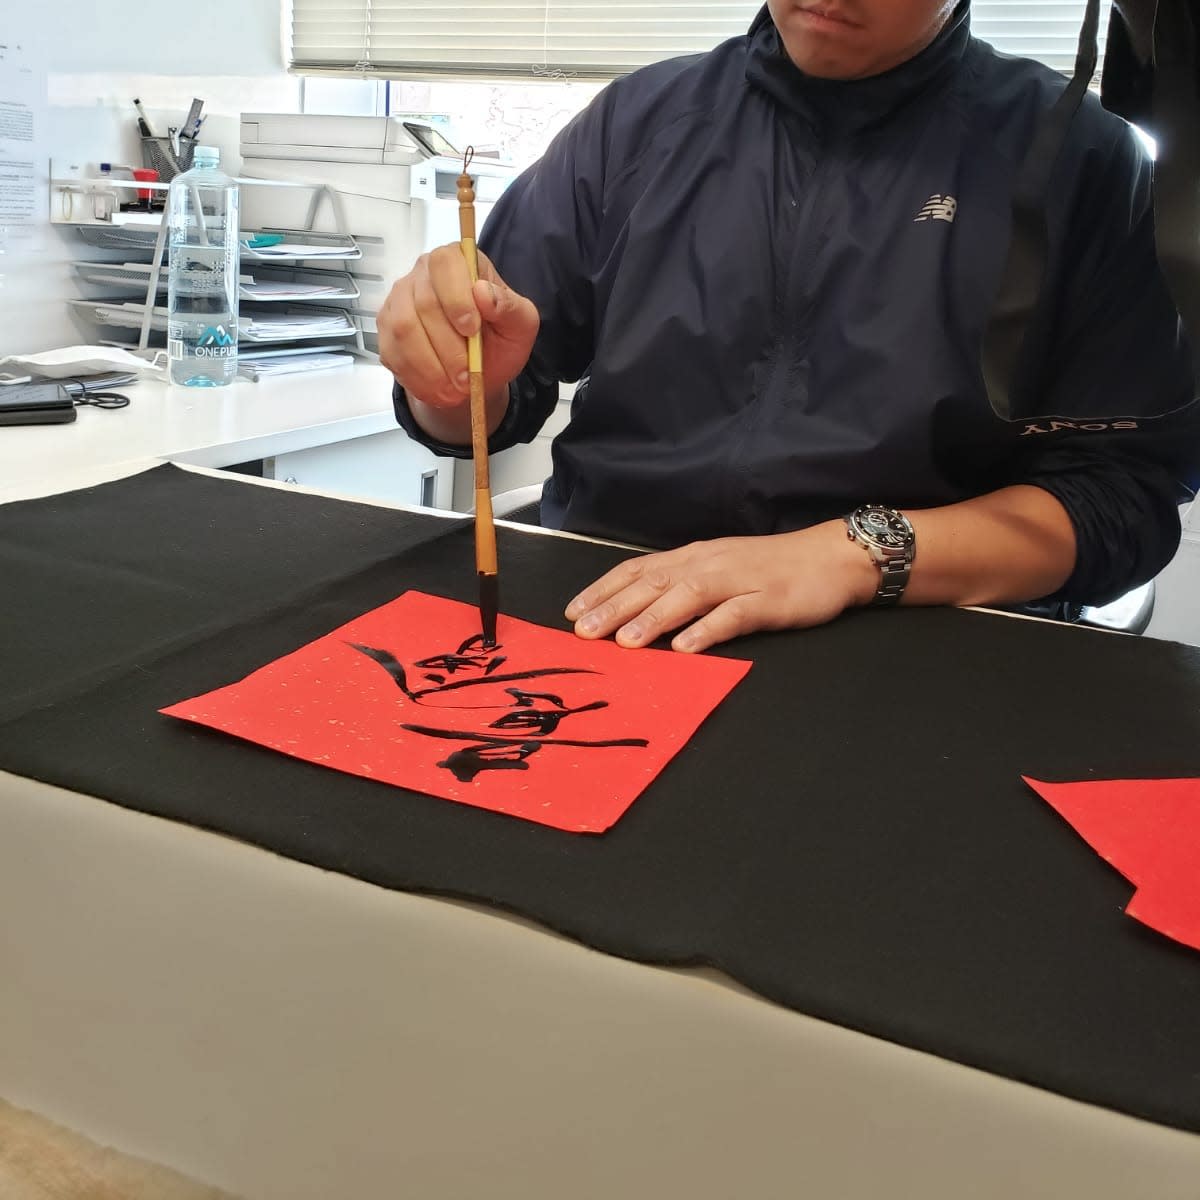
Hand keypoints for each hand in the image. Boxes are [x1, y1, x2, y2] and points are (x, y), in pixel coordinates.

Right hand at [378, 245, 539, 410]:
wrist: (475, 370)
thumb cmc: (498, 340)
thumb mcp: (520, 325)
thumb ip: (510, 307)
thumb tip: (485, 293)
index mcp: (458, 261)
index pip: (446, 265)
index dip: (456, 299)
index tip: (472, 330)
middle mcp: (423, 274)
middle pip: (424, 304)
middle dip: (447, 348)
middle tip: (465, 377)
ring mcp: (399, 300)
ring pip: (404, 329)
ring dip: (430, 366)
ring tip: (452, 390)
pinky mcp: (386, 329)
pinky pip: (391, 352)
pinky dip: (415, 377)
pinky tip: (436, 389)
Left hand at [564, 524, 879, 652]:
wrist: (831, 557)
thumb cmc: (771, 568)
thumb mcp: (719, 570)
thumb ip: (682, 588)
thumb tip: (637, 612)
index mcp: (693, 557)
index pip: (639, 569)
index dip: (604, 589)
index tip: (573, 611)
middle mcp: (709, 564)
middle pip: (654, 583)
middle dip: (616, 607)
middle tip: (584, 631)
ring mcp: (739, 580)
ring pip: (689, 595)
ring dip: (654, 618)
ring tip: (626, 642)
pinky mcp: (768, 600)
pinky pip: (734, 614)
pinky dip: (708, 630)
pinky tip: (686, 648)